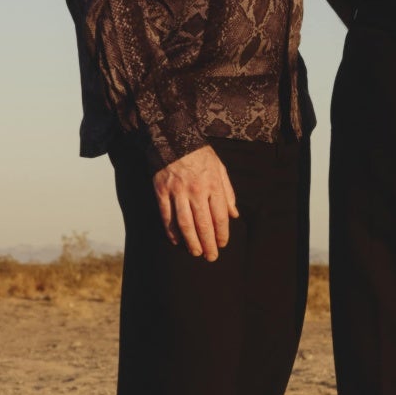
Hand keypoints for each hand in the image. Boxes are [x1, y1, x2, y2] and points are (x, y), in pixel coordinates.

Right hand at [152, 145, 237, 260]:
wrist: (174, 137)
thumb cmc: (200, 155)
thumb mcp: (220, 169)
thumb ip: (228, 193)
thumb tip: (234, 215)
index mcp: (213, 184)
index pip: (220, 216)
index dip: (222, 233)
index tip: (222, 244)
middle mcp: (196, 190)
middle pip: (203, 224)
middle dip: (208, 243)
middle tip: (210, 257)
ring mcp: (177, 191)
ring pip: (184, 224)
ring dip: (191, 241)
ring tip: (196, 252)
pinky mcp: (161, 191)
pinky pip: (166, 216)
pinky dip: (171, 231)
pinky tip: (177, 241)